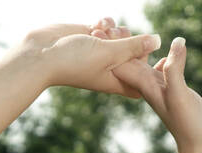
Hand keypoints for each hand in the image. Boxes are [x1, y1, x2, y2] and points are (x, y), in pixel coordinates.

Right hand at [18, 18, 160, 97]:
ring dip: (116, 29)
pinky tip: (97, 24)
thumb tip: (158, 40)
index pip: (142, 81)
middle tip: (115, 39)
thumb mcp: (109, 53)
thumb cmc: (74, 61)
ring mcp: (100, 52)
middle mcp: (110, 67)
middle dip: (130, 41)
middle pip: (135, 54)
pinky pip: (108, 27)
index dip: (152, 73)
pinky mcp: (91, 37)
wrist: (42, 55)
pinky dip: (105, 23)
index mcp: (117, 80)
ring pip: (122, 37)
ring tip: (100, 32)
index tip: (160, 61)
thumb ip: (134, 46)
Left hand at [92, 24, 201, 152]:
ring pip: (145, 64)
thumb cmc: (191, 128)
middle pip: (129, 61)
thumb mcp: (181, 96)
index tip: (98, 29)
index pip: (123, 61)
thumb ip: (175, 70)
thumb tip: (175, 42)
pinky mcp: (179, 92)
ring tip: (130, 33)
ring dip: (137, 50)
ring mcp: (165, 90)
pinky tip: (169, 52)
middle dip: (119, 45)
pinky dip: (164, 58)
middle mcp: (152, 88)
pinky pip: (166, 70)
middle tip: (106, 24)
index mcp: (147, 87)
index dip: (111, 45)